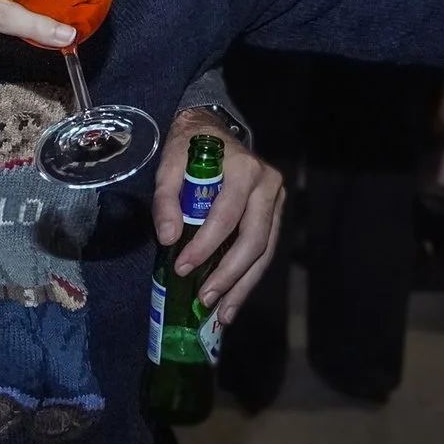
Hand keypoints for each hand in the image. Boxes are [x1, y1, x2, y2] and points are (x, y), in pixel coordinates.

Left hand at [154, 113, 285, 324]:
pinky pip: (265, 251)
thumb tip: (168, 239)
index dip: (205, 246)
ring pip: (264, 252)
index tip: (182, 269)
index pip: (226, 216)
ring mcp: (277, 201)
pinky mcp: (276, 214)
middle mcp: (268, 185)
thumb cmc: (190, 148)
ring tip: (222, 314)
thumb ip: (166, 199)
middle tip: (205, 300)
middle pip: (253, 240)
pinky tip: (232, 300)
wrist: (213, 129)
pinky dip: (248, 278)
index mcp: (244, 170)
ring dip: (242, 286)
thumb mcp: (170, 164)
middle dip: (228, 275)